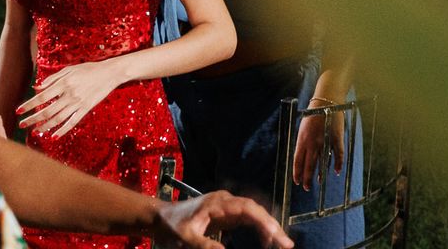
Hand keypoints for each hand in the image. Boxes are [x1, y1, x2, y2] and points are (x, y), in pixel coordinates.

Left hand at [19, 58, 126, 138]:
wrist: (111, 72)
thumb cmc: (89, 69)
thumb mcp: (70, 69)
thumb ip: (53, 78)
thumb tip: (37, 87)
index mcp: (64, 83)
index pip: (42, 97)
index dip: (29, 105)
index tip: (18, 111)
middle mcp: (70, 94)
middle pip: (47, 110)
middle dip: (32, 119)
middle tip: (21, 125)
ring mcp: (78, 102)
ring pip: (58, 118)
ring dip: (44, 126)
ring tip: (35, 131)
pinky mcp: (86, 108)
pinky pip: (73, 122)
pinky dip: (62, 130)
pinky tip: (54, 136)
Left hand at [153, 191, 292, 248]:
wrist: (161, 218)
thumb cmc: (172, 227)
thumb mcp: (185, 239)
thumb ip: (204, 245)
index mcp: (219, 203)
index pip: (248, 209)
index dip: (264, 220)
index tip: (275, 234)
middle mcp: (227, 201)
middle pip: (256, 210)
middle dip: (272, 226)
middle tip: (286, 244)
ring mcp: (228, 207)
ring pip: (255, 215)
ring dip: (268, 228)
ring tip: (281, 244)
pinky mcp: (227, 214)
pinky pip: (248, 220)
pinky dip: (259, 229)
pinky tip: (265, 241)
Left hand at [290, 108, 346, 191]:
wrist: (326, 102)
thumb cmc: (313, 115)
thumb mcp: (303, 129)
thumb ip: (303, 143)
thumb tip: (303, 156)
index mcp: (302, 140)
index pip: (297, 161)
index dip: (297, 173)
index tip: (297, 181)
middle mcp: (312, 143)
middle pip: (308, 165)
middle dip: (306, 178)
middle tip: (306, 187)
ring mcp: (325, 141)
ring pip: (322, 162)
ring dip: (320, 174)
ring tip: (318, 182)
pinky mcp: (337, 138)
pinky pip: (338, 155)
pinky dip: (338, 164)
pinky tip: (337, 171)